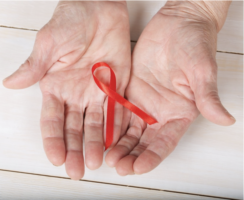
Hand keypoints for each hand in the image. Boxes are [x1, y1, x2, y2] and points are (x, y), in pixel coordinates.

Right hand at [3, 1, 130, 179]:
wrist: (99, 7)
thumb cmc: (70, 20)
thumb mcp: (48, 43)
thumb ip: (34, 66)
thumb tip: (10, 84)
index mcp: (54, 87)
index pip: (51, 120)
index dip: (52, 140)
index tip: (56, 158)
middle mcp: (74, 94)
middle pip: (73, 128)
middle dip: (74, 150)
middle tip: (76, 171)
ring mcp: (94, 93)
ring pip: (94, 124)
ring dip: (94, 144)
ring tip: (95, 163)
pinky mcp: (114, 87)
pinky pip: (115, 111)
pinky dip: (114, 127)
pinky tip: (113, 144)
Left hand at [105, 1, 234, 175]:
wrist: (177, 23)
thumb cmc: (195, 43)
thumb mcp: (202, 70)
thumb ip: (207, 96)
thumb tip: (226, 119)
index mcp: (179, 112)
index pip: (165, 141)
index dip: (152, 156)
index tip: (138, 168)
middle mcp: (160, 112)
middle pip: (144, 141)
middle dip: (132, 156)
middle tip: (118, 167)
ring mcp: (143, 103)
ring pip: (129, 131)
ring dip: (119, 145)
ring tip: (107, 157)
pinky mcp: (130, 91)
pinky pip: (118, 112)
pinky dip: (110, 125)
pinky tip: (100, 134)